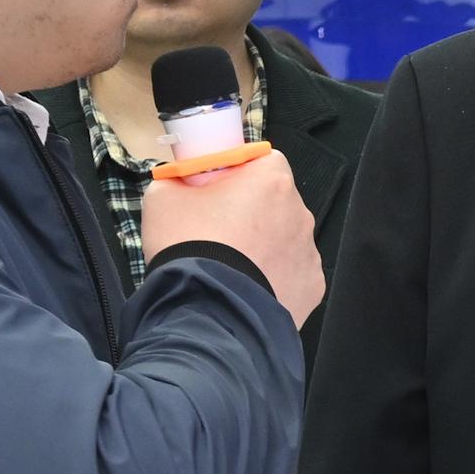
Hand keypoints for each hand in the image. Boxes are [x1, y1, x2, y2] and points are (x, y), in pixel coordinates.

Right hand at [142, 145, 322, 327]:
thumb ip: (176, 180)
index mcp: (271, 179)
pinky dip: (272, 278)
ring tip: (230, 266)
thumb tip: (178, 183)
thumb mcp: (162, 198)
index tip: (215, 189)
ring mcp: (309, 252)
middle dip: (250, 212)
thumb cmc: (190, 247)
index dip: (236, 173)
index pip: (260, 160)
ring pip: (282, 239)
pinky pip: (290, 274)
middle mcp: (300, 212)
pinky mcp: (312, 287)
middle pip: (274, 201)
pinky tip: (246, 287)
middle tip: (217, 231)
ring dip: (261, 247)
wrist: (209, 313)